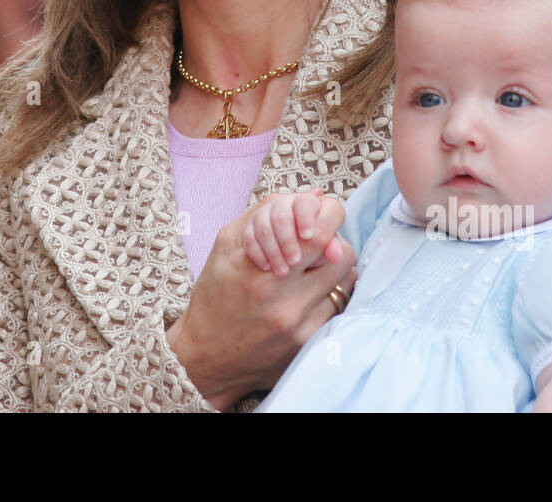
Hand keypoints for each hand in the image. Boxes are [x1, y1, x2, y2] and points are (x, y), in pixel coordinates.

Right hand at [167, 196, 356, 410]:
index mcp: (261, 273)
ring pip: (345, 281)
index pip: (320, 233)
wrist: (206, 356)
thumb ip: (267, 213)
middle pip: (341, 255)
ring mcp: (301, 327)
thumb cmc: (215, 295)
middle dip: (333, 240)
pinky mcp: (309, 343)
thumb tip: (315, 195)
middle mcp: (285, 302)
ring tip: (311, 268)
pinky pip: (338, 306)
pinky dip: (328, 293)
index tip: (318, 216)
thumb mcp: (226, 244)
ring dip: (333, 267)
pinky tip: (308, 294)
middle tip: (317, 242)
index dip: (326, 217)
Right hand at [241, 189, 345, 274]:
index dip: (308, 217)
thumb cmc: (311, 251)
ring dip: (275, 251)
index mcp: (306, 204)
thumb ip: (329, 248)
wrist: (276, 259)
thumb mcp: (321, 248)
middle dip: (288, 240)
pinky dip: (258, 253)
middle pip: (282, 215)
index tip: (308, 236)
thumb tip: (338, 255)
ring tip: (283, 271)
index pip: (306, 201)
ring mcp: (264, 215)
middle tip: (295, 262)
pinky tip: (267, 267)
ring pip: (265, 227)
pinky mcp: (247, 229)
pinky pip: (249, 238)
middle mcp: (284, 204)